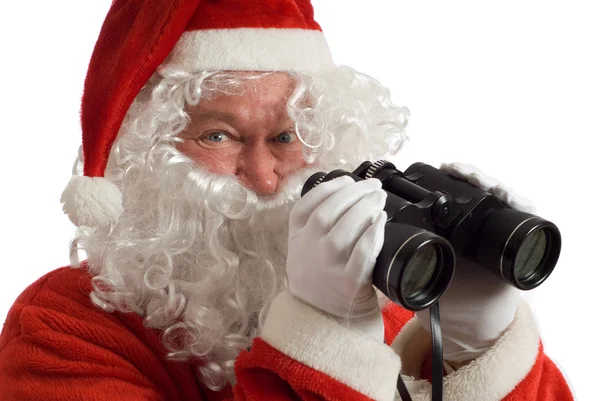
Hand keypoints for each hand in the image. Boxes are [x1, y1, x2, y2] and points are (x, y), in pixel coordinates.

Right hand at [286, 176, 386, 341]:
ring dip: (365, 208)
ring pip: (345, 229)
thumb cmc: (318, 280)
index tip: (347, 178)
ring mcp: (327, 267)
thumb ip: (311, 226)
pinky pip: (362, 253)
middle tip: (373, 185)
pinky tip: (381, 221)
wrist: (323, 320)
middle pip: (328, 213)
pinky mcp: (348, 282)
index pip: (305, 207)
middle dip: (353, 193)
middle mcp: (308, 251)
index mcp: (297, 240)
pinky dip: (373, 234)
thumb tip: (345, 194)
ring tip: (380, 198)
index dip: (327, 189)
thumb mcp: (302, 252)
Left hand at [415, 162, 534, 364]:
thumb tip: (379, 231)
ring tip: (479, 178)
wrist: (468, 323)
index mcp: (453, 224)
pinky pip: (527, 218)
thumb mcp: (419, 267)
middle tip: (456, 168)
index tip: (442, 166)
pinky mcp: (521, 244)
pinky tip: (508, 196)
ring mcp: (500, 231)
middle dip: (469, 174)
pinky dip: (520, 203)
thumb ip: (403, 250)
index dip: (451, 175)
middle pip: (478, 187)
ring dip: (492, 182)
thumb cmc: (442, 295)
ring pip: (501, 196)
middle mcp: (478, 222)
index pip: (455, 188)